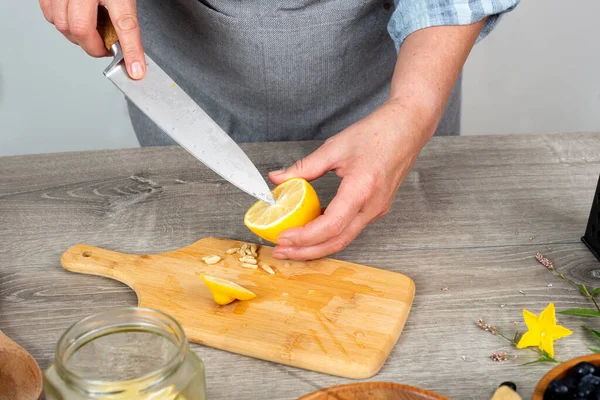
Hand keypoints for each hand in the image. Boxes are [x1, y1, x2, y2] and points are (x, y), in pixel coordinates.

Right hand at [39, 0, 145, 78]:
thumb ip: (124, 13)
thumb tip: (125, 42)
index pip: (125, 24)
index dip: (131, 51)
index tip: (136, 70)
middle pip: (81, 29)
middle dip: (94, 47)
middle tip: (106, 49)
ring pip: (62, 25)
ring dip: (77, 37)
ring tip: (91, 33)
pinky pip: (49, 13)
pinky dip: (62, 23)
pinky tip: (74, 19)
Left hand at [268, 101, 431, 260]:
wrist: (407, 127)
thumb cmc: (378, 133)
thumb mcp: (335, 147)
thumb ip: (304, 167)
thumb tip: (278, 178)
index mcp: (362, 189)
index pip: (332, 226)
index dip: (305, 237)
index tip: (284, 237)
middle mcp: (372, 206)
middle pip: (336, 242)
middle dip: (306, 252)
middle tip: (281, 251)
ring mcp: (376, 210)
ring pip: (344, 238)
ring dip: (316, 246)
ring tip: (291, 245)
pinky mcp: (376, 208)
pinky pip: (350, 228)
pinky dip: (329, 234)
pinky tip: (311, 229)